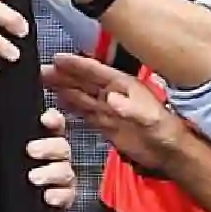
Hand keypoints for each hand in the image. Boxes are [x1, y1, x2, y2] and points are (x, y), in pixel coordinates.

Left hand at [27, 107, 78, 211]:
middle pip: (62, 146)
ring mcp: (61, 179)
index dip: (53, 119)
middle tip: (31, 151)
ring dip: (51, 173)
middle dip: (48, 147)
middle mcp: (55, 158)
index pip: (54, 125)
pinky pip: (67, 195)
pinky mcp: (62, 199)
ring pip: (65, 170)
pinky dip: (59, 195)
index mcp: (42, 141)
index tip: (44, 119)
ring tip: (33, 178)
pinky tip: (48, 197)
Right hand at [42, 53, 187, 169]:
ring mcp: (109, 109)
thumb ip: (130, 109)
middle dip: (63, 75)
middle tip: (42, 70)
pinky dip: (71, 105)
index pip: (95, 72)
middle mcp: (114, 95)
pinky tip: (60, 101)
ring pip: (81, 95)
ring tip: (44, 81)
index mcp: (123, 87)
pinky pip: (84, 111)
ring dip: (63, 88)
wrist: (168, 152)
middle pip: (84, 81)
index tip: (58, 59)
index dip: (76, 65)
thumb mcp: (149, 118)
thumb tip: (111, 99)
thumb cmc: (164, 130)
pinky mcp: (106, 124)